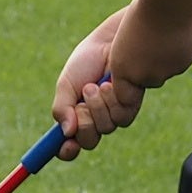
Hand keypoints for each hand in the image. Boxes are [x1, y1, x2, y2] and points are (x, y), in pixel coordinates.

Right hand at [52, 8, 126, 155]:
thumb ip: (62, 108)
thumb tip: (66, 133)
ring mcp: (113, 113)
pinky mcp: (130, 105)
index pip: (70, 144)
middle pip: (89, 141)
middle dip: (84, 125)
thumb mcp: (66, 84)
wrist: (110, 41)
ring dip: (96, 108)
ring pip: (105, 129)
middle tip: (80, 106)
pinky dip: (111, 101)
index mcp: (75, 115)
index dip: (67, 151)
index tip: (67, 147)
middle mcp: (95, 118)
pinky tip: (110, 83)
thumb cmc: (87, 60)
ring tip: (94, 85)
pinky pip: (121, 117)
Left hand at [108, 0, 191, 100]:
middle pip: (150, 80)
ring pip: (166, 70)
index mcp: (123, 70)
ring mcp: (165, 72)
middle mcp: (144, 77)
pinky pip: (180, 61)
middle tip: (151, 42)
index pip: (125, 95)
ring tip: (163, 33)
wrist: (168, 4)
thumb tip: (135, 56)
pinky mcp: (183, 65)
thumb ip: (130, 53)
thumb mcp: (125, 35)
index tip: (134, 65)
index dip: (130, 80)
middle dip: (150, 66)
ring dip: (165, 57)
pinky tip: (176, 34)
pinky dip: (179, 51)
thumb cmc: (144, 12)